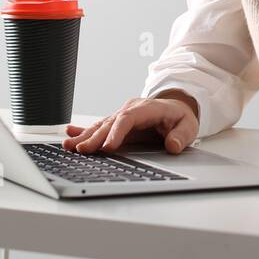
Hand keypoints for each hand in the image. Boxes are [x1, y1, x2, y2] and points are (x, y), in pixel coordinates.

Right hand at [62, 94, 199, 154]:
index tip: (109, 147)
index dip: (117, 132)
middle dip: (95, 137)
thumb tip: (172, 145)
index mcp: (147, 108)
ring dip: (85, 136)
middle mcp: (130, 110)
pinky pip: (99, 127)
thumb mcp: (188, 126)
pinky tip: (69, 134)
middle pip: (110, 123)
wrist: (176, 108)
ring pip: (101, 125)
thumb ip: (181, 135)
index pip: (128, 118)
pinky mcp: (117, 124)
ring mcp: (122, 116)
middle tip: (82, 150)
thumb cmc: (180, 118)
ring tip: (69, 146)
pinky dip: (84, 131)